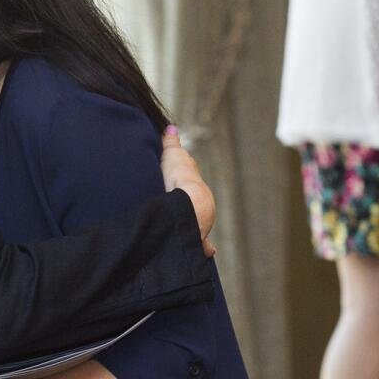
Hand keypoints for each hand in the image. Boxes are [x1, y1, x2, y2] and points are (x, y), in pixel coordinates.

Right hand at [161, 127, 214, 256]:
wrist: (189, 205)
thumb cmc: (179, 180)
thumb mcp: (172, 157)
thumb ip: (170, 142)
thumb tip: (171, 128)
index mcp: (195, 186)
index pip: (192, 185)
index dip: (186, 186)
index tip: (184, 190)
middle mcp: (202, 204)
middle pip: (198, 206)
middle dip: (194, 209)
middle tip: (186, 211)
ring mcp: (202, 221)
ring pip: (201, 224)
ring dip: (199, 227)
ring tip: (192, 230)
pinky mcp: (197, 237)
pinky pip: (201, 244)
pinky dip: (204, 247)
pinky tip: (208, 251)